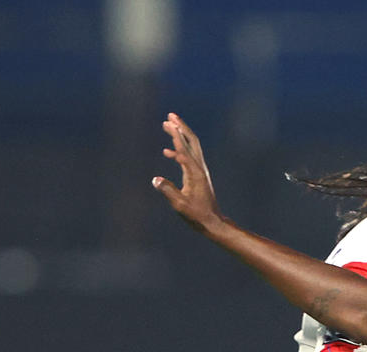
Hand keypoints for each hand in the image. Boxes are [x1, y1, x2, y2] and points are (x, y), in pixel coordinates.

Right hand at [150, 112, 224, 233]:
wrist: (212, 222)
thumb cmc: (197, 215)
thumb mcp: (180, 205)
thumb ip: (168, 191)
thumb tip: (155, 179)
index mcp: (195, 172)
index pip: (184, 149)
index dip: (176, 135)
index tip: (168, 123)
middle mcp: (199, 168)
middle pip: (191, 141)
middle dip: (181, 127)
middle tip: (170, 115)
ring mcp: (200, 170)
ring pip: (191, 147)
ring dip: (180, 135)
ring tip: (168, 125)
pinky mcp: (197, 175)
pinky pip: (188, 157)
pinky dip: (178, 151)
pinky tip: (167, 152)